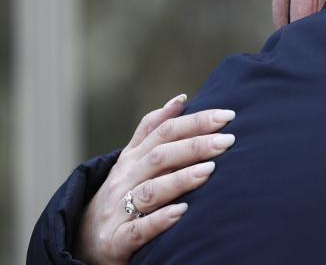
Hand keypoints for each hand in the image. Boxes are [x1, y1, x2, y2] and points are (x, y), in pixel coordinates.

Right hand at [75, 95, 236, 264]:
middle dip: (195, 146)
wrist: (82, 241)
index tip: (227, 115)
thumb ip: (152, 130)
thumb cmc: (118, 195)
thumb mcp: (131, 160)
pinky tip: (182, 212)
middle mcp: (124, 180)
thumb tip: (179, 99)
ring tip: (209, 170)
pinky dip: (159, 220)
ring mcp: (118, 210)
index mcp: (132, 159)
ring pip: (150, 191)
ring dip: (180, 179)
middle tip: (227, 140)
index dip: (195, 122)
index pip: (164, 132)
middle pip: (159, 157)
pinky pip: (138, 230)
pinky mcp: (115, 240)